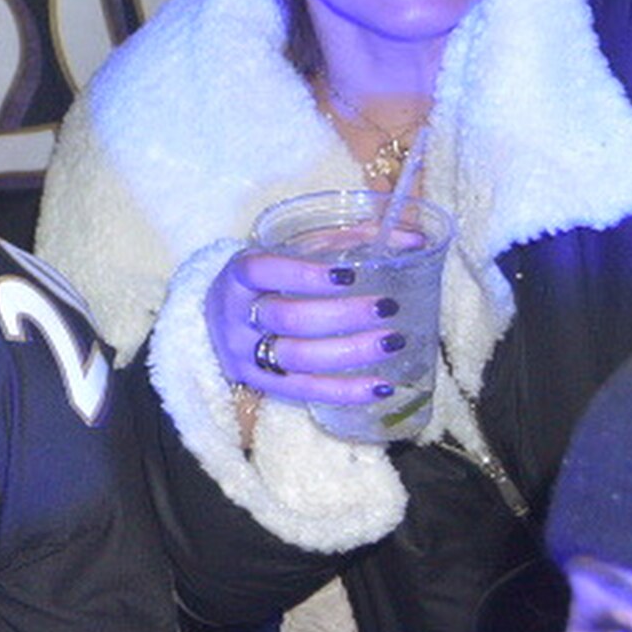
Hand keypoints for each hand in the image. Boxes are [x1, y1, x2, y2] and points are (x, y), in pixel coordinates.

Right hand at [206, 247, 418, 414]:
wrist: (216, 322)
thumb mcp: (289, 253)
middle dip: (342, 315)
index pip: (262, 271)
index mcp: (238, 276)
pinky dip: (345, 391)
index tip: (348, 276)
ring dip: (351, 351)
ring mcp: (246, 355)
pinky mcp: (262, 384)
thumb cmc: (267, 281)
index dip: (304, 274)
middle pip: (289, 318)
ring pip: (299, 357)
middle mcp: (236, 317)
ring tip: (393, 341)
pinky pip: (306, 391)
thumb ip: (346, 240)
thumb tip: (415, 240)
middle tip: (387, 307)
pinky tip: (380, 386)